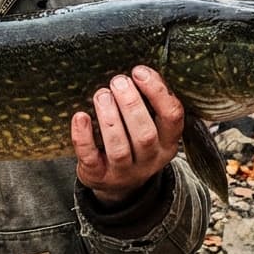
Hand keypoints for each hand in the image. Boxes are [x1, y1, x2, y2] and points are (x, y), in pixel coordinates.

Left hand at [71, 66, 182, 206]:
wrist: (119, 184)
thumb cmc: (134, 142)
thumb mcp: (152, 126)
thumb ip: (150, 102)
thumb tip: (138, 68)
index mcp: (168, 141)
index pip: (172, 117)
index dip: (157, 92)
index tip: (139, 71)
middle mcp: (150, 159)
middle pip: (145, 134)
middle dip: (131, 104)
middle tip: (117, 81)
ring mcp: (125, 171)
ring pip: (119, 148)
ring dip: (110, 119)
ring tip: (101, 95)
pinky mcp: (99, 176)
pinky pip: (90, 158)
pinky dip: (83, 137)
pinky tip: (80, 117)